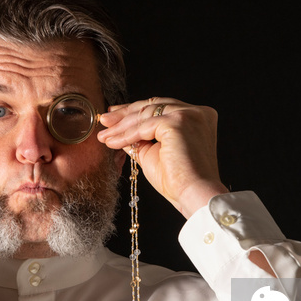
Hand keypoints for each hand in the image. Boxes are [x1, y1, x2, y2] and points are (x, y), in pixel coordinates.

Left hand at [97, 97, 228, 217]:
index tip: (115, 115)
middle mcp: (196, 112)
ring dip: (121, 126)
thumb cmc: (178, 181)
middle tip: (105, 121)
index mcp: (195, 117)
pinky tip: (113, 142)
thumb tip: (118, 130)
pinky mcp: (178, 122)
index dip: (135, 110)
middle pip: (153, 105)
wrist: (193, 195)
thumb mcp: (153, 153)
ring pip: (146, 114)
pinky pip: (145, 125)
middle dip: (125, 114)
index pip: (160, 107)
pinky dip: (127, 134)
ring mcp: (188, 115)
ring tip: (104, 136)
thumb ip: (140, 139)